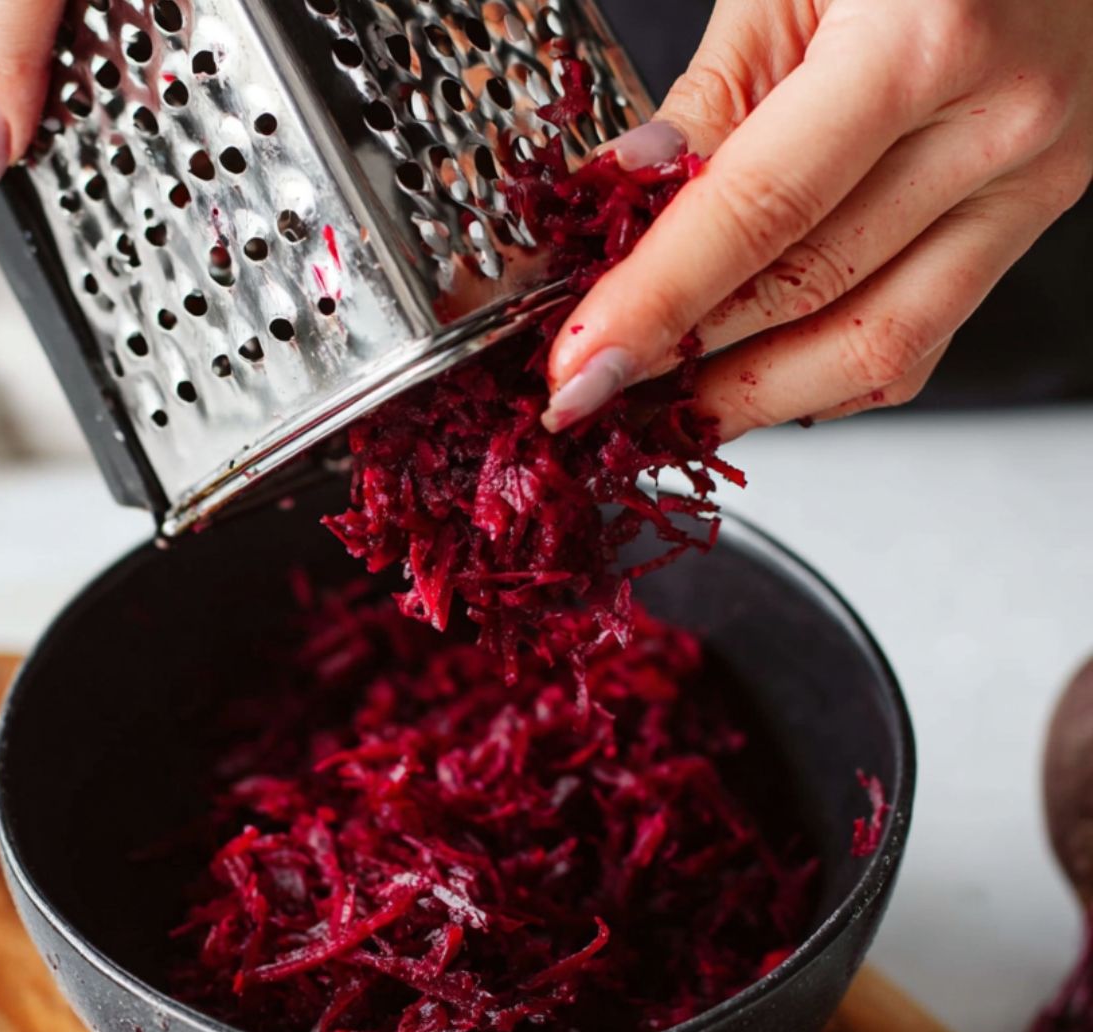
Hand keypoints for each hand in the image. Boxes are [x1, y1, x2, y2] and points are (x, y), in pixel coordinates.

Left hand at [543, 0, 1092, 437]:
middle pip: (811, 297)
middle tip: (600, 393)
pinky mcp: (1030, 219)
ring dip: (754, 398)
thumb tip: (622, 210)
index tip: (581, 368)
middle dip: (686, 367)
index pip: (758, 215)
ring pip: (877, 351)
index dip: (656, 304)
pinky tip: (760, 381)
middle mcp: (997, 122)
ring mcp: (1029, 182)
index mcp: (923, 37)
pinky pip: (923, 343)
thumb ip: (709, 108)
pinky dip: (828, 379)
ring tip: (668, 413)